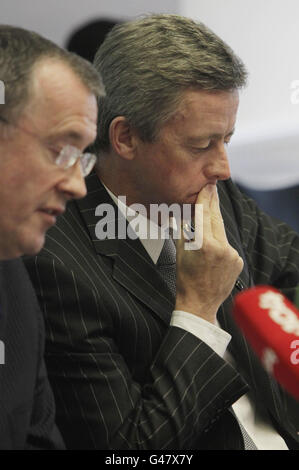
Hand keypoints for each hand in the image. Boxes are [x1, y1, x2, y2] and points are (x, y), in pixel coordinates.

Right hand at [175, 184, 243, 323]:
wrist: (199, 303)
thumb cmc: (185, 279)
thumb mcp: (181, 252)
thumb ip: (185, 231)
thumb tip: (186, 214)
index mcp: (203, 245)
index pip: (204, 215)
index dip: (205, 199)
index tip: (207, 186)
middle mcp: (221, 248)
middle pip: (217, 219)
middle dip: (213, 203)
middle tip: (212, 188)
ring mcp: (232, 255)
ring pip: (222, 232)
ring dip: (215, 225)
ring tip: (210, 215)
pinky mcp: (238, 261)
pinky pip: (228, 246)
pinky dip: (221, 243)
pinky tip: (214, 249)